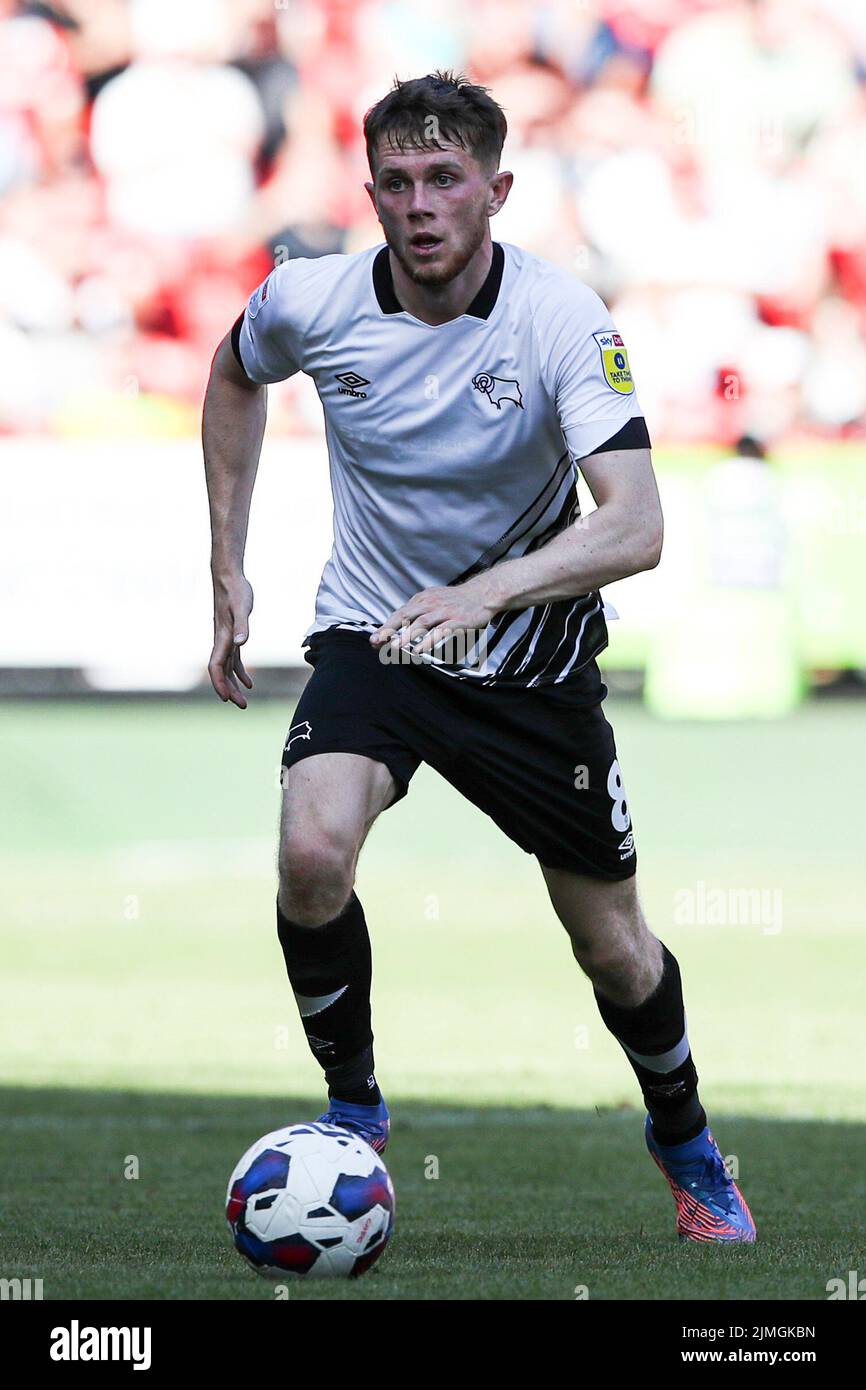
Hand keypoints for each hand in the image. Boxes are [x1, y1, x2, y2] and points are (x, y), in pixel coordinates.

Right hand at [209, 573, 253, 707]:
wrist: (228, 577)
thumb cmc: (235, 591)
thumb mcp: (241, 607)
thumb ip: (242, 625)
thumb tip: (240, 643)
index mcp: (222, 637)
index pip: (216, 666)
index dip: (219, 683)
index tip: (226, 698)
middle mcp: (221, 641)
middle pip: (222, 672)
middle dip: (230, 690)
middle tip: (242, 706)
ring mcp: (225, 639)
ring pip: (227, 668)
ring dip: (234, 685)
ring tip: (244, 701)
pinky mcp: (232, 635)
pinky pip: (233, 659)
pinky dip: (239, 672)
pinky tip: (249, 682)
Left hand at [369, 576, 499, 657]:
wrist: (482, 594)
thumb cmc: (456, 601)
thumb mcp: (433, 599)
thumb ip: (417, 610)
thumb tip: (399, 625)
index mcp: (422, 599)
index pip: (400, 613)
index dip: (386, 627)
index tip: (375, 639)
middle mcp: (431, 603)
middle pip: (406, 616)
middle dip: (390, 630)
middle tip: (377, 642)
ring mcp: (444, 611)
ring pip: (421, 623)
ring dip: (407, 635)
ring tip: (395, 647)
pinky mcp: (458, 620)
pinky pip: (441, 631)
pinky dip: (430, 640)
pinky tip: (420, 649)